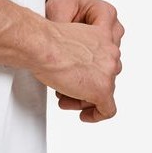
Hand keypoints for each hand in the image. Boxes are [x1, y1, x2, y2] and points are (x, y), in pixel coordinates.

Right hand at [42, 0, 124, 122]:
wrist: (41, 46)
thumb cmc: (47, 40)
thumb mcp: (67, 39)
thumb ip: (78, 51)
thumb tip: (72, 66)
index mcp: (104, 37)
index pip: (106, 59)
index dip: (92, 70)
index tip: (83, 75)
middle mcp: (110, 54)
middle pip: (106, 76)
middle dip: (87, 85)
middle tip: (69, 88)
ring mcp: (108, 73)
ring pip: (104, 93)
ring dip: (84, 97)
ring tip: (67, 98)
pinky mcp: (102, 90)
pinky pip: (106, 110)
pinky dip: (95, 115)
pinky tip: (84, 115)